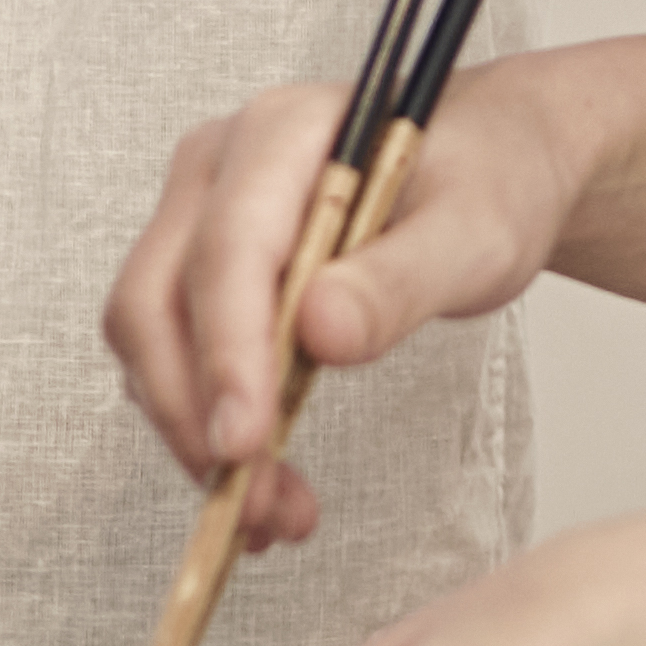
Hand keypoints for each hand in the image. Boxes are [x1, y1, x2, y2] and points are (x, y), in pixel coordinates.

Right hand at [98, 44, 597, 547]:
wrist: (493, 166)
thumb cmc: (488, 179)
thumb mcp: (477, 230)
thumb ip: (403, 279)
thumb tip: (320, 331)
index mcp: (282, 134)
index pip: (228, 249)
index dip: (228, 353)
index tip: (244, 443)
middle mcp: (218, 170)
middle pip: (158, 300)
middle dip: (196, 413)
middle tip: (256, 504)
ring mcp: (200, 219)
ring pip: (152, 340)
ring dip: (195, 434)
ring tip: (274, 511)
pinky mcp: (203, 274)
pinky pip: (176, 358)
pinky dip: (205, 426)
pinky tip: (260, 483)